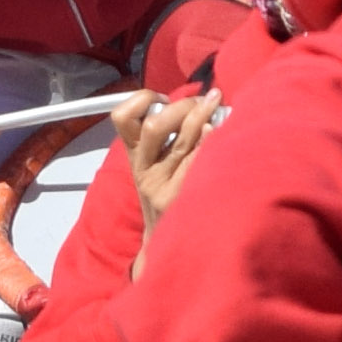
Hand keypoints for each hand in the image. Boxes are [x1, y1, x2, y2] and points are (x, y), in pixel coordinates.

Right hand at [122, 91, 223, 226]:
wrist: (169, 242)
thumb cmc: (170, 192)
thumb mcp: (156, 165)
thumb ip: (165, 136)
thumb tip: (200, 101)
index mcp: (134, 156)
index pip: (121, 117)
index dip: (141, 99)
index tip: (162, 100)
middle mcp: (143, 169)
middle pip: (155, 125)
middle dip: (183, 106)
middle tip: (200, 103)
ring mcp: (162, 185)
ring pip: (182, 139)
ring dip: (203, 114)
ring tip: (216, 105)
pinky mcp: (181, 197)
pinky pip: (200, 159)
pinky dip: (212, 139)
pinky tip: (219, 131)